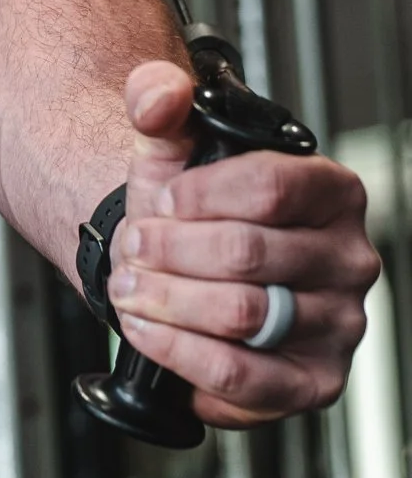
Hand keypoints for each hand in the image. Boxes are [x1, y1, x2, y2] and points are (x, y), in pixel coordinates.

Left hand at [105, 60, 378, 427]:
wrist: (184, 266)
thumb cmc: (190, 209)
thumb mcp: (172, 148)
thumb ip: (159, 102)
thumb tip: (159, 96)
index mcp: (331, 191)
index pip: (272, 187)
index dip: (199, 195)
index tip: (159, 198)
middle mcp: (348, 259)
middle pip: (248, 254)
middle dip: (169, 251)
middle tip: (130, 247)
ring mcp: (338, 324)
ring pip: (242, 316)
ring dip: (168, 302)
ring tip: (129, 288)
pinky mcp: (312, 381)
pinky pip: (245, 378)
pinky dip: (182, 356)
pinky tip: (149, 333)